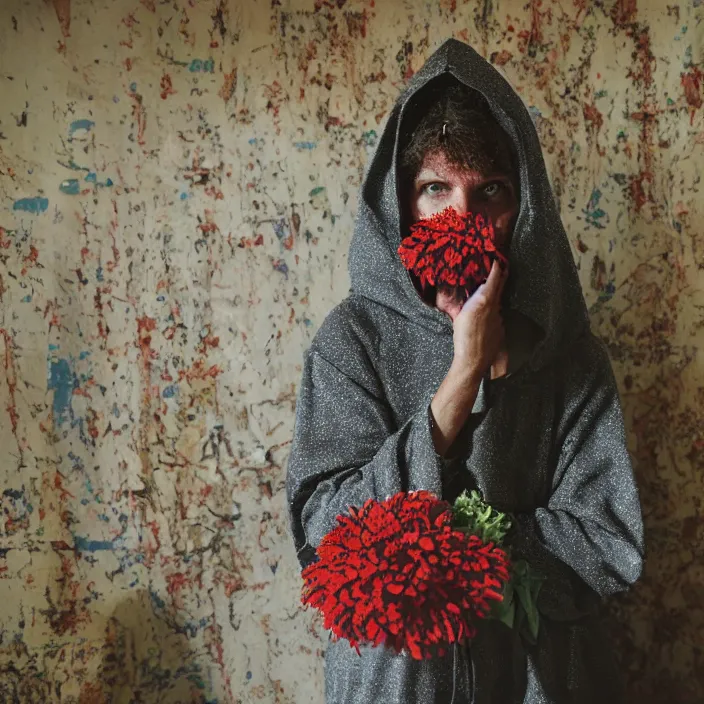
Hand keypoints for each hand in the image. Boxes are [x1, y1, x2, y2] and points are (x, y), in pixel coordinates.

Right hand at [451, 261, 506, 378]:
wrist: (474, 358)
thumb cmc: (463, 336)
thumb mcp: (460, 315)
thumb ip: (469, 304)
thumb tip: (473, 299)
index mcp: (484, 300)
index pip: (493, 280)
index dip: (497, 268)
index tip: (498, 260)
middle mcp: (495, 307)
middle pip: (499, 288)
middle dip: (501, 277)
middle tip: (503, 268)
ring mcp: (499, 319)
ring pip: (497, 305)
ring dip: (493, 300)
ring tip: (486, 299)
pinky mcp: (501, 330)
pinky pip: (497, 318)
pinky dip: (492, 316)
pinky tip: (485, 322)